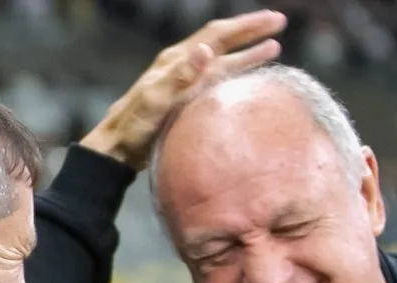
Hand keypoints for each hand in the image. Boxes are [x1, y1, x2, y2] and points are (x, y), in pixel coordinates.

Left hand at [80, 10, 286, 169]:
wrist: (116, 147)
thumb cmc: (133, 126)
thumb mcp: (156, 101)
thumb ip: (180, 76)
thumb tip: (205, 49)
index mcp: (176, 61)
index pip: (216, 35)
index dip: (245, 26)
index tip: (272, 20)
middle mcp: (181, 66)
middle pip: (222, 42)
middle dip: (251, 32)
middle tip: (279, 23)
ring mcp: (183, 82)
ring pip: (222, 61)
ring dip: (247, 53)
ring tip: (274, 48)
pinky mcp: (184, 99)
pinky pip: (215, 80)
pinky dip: (234, 74)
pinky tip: (245, 79)